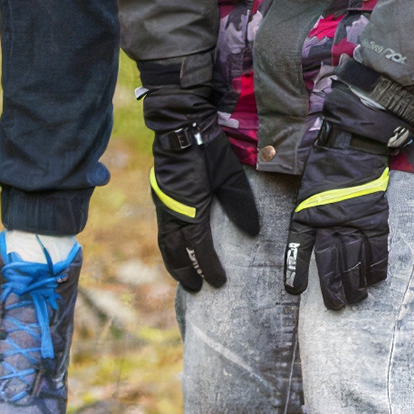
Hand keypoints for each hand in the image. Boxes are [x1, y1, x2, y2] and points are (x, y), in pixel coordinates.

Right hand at [141, 75, 258, 293]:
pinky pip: (162, 229)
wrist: (180, 125)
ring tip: (183, 276)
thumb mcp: (231, 177)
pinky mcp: (160, 196)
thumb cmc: (208, 149)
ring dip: (174, 261)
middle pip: (175, 251)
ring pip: (165, 242)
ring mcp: (162, 203)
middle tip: (196, 288)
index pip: (199, 248)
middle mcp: (171, 211)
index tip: (219, 282)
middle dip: (185, 271)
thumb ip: (241, 206)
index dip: (208, 267)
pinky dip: (169, 245)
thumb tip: (253, 234)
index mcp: (189, 209)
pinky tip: (177, 249)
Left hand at [285, 74, 413, 312]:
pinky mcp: (375, 218)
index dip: (297, 270)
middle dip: (333, 287)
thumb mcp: (305, 189)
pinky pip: (377, 248)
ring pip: (354, 260)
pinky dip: (377, 266)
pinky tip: (375, 280)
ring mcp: (354, 221)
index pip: (299, 248)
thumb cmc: (326, 165)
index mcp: (307, 213)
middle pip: (331, 262)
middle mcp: (329, 222)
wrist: (354, 145)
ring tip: (356, 299)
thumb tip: (305, 237)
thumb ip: (305, 215)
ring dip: (356, 283)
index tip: (295, 290)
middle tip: (336, 306)